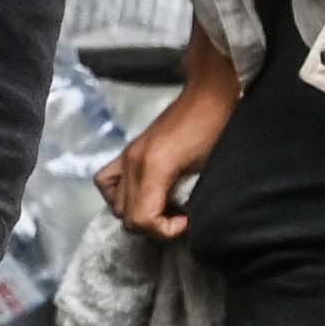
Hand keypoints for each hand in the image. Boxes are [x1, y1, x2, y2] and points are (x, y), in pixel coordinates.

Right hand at [102, 41, 238, 238]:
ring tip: (162, 208)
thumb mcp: (209, 168)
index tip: (187, 221)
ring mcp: (127, 156)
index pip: (142, 218)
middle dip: (152, 225)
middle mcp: (134, 162)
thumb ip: (189, 195)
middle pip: (126, 215)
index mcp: (155, 167)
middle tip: (178, 218)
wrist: (211, 95)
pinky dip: (118, 195)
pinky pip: (107, 181)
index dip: (165, 230)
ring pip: (116, 204)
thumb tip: (183, 217)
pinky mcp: (129, 151)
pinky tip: (140, 194)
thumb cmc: (217, 129)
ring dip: (139, 213)